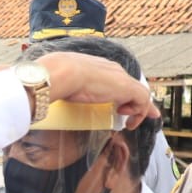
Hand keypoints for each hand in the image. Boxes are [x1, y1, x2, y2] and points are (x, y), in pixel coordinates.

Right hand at [35, 51, 161, 126]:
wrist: (62, 73)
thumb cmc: (57, 78)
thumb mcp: (62, 84)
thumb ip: (63, 89)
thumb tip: (48, 95)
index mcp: (98, 67)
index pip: (116, 79)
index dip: (122, 93)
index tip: (122, 105)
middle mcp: (112, 70)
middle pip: (132, 86)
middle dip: (138, 102)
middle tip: (136, 118)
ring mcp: (121, 78)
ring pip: (141, 94)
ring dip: (138, 111)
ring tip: (129, 124)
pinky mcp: (127, 87)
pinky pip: (143, 100)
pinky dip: (140, 112)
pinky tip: (128, 121)